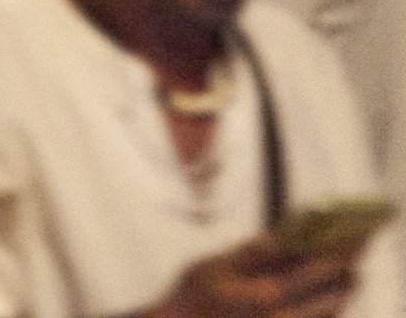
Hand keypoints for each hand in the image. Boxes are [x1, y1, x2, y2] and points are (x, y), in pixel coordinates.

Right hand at [155, 235, 361, 317]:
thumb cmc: (193, 297)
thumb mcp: (213, 266)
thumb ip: (252, 253)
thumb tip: (282, 236)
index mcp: (266, 294)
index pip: (313, 272)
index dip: (336, 254)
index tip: (350, 237)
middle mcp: (283, 317)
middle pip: (330, 297)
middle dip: (344, 274)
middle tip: (354, 254)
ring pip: (327, 314)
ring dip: (339, 293)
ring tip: (349, 277)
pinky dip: (327, 311)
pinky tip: (328, 301)